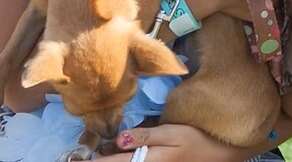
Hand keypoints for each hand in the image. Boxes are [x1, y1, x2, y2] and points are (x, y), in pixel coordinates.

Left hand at [95, 125, 241, 160]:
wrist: (218, 155)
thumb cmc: (197, 140)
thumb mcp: (173, 133)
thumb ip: (145, 136)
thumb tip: (118, 138)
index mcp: (146, 160)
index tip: (73, 158)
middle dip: (99, 160)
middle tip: (81, 156)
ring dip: (110, 159)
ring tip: (97, 155)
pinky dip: (123, 159)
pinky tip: (120, 152)